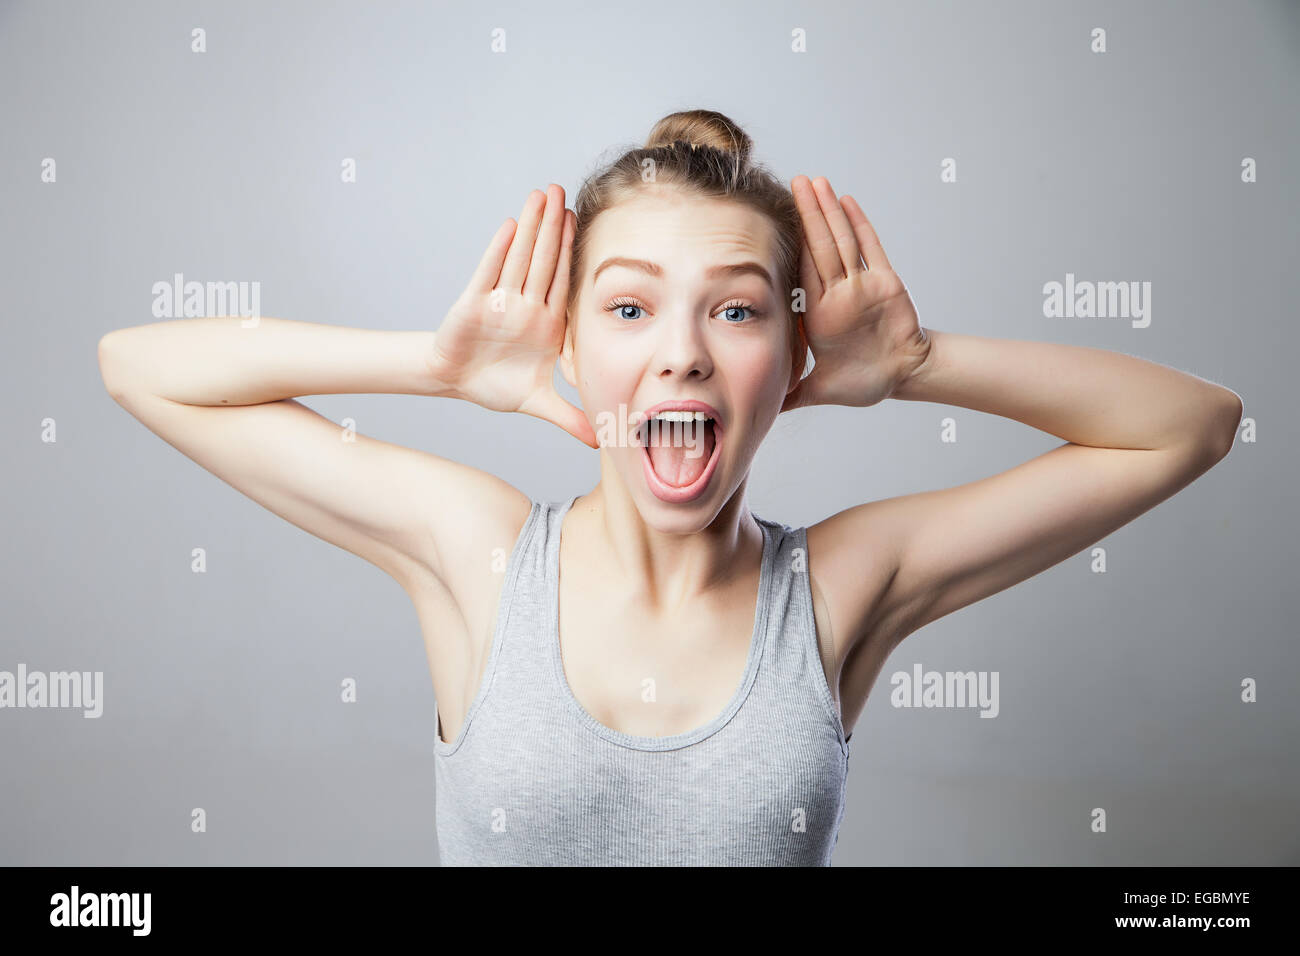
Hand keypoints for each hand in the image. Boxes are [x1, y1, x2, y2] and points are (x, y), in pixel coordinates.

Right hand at [429, 185, 597, 447]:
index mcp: (546, 324)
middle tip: (564, 190)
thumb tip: (599, 439)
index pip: (563, 282)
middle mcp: (525, 307)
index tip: (583, 221)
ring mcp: (499, 303)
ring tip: (540, 195)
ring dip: (530, 228)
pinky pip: (489, 274)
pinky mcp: (472, 306)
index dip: (572, 252)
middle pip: (543, 262)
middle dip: (554, 227)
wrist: (456, 382)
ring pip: (519, 260)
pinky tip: (511, 226)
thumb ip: (569, 416)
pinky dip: (499, 252)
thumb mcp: (538, 402)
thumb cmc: (495, 384)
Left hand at [782, 176, 930, 411]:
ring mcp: (861, 285)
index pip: (800, 271)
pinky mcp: (886, 282)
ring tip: (817, 182)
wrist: (903, 377)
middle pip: (819, 247)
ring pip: (842, 241)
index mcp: (819, 313)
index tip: (773, 218)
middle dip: (808, 214)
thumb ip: (792, 394)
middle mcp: (838, 293)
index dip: (789, 243)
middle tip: (794, 182)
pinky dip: (860, 225)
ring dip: (829, 212)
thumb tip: (763, 408)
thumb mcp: (820, 390)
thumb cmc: (865, 381)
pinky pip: (871, 249)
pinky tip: (847, 201)